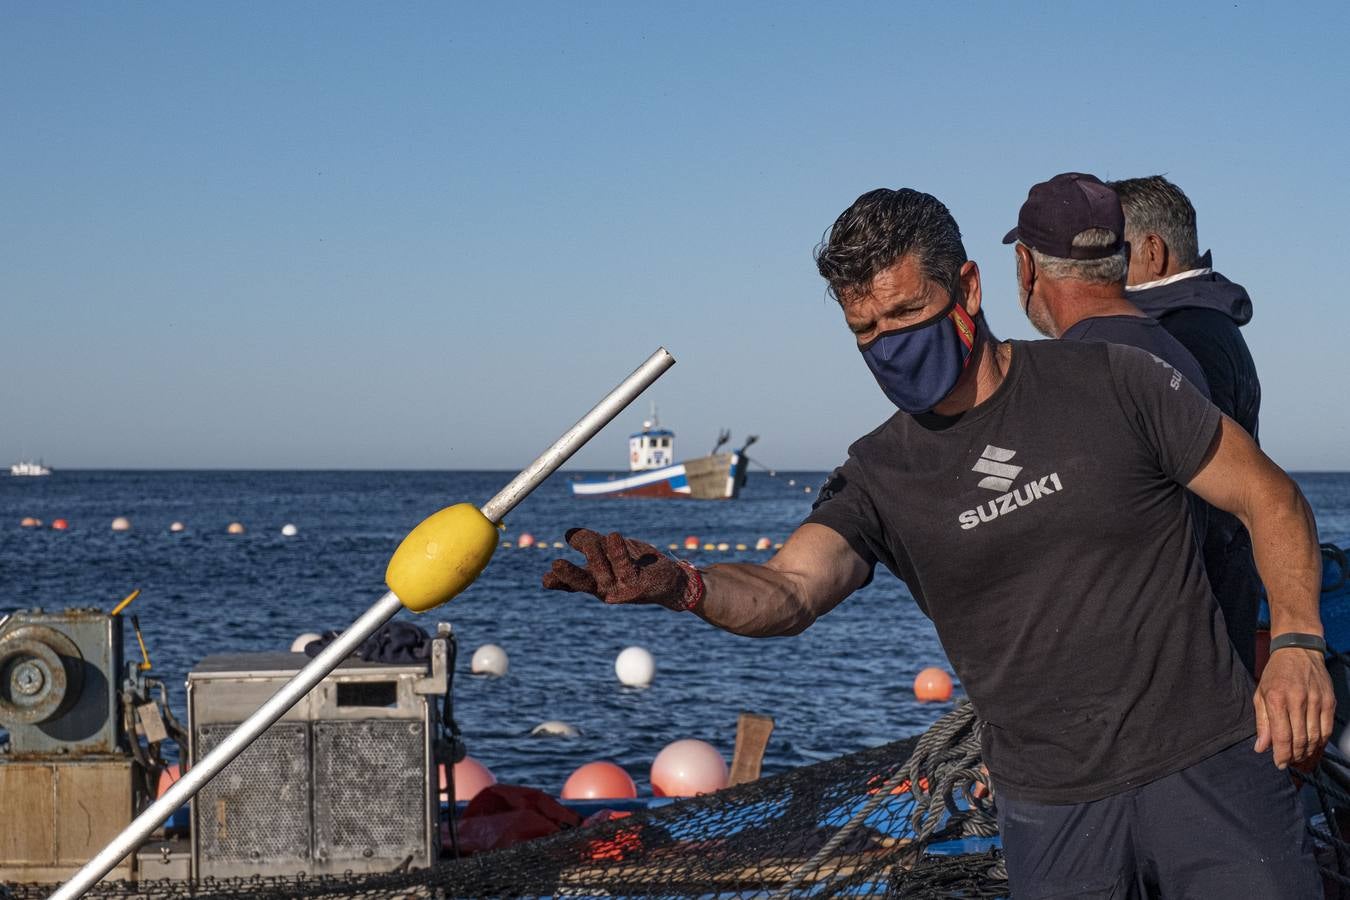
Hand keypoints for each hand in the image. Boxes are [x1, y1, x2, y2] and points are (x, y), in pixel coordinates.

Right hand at [542, 528, 692, 609]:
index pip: (572, 583)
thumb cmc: (638, 564)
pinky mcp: (637, 584)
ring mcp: (621, 589)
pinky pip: (623, 564)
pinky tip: (613, 536)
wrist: (672, 580)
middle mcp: (605, 590)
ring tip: (600, 536)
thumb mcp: (612, 553)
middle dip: (568, 575)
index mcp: (595, 584)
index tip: (546, 579)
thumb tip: (568, 535)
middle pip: (582, 582)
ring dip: (597, 547)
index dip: (558, 581)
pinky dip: (617, 550)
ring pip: (601, 567)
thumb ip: (591, 545)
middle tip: (555, 565)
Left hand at [1253, 647, 1334, 769]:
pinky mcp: (1329, 702)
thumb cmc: (1276, 674)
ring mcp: (1316, 701)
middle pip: (1300, 739)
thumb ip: (1262, 723)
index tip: (1279, 764)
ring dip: (1308, 753)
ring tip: (1300, 759)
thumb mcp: (1260, 694)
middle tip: (1290, 763)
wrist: (1298, 651)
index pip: (1282, 736)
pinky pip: (1327, 729)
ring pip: (1315, 737)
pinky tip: (1313, 748)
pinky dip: (1321, 743)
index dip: (1282, 755)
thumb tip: (1261, 748)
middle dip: (1294, 756)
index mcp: (1277, 699)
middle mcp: (1298, 700)